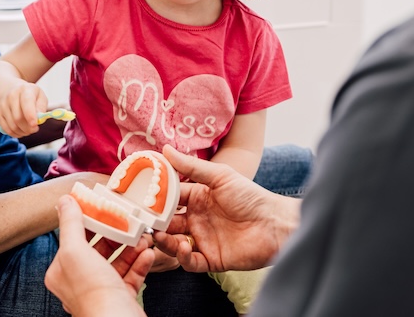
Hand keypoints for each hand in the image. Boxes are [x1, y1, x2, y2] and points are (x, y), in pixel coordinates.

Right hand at [0, 83, 48, 137]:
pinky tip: (21, 130)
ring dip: (23, 132)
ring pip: (13, 126)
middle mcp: (11, 95)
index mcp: (25, 89)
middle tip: (35, 129)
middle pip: (18, 118)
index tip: (35, 125)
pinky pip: (6, 129)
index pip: (26, 102)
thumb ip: (41, 108)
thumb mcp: (41, 98)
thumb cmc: (32, 97)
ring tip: (28, 129)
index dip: (30, 115)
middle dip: (28, 128)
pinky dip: (15, 134)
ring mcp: (3, 104)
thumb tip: (39, 118)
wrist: (15, 92)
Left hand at [45, 195, 153, 315]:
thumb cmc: (92, 291)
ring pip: (117, 263)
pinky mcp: (121, 298)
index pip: (74, 239)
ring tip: (143, 238)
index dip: (89, 222)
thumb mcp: (75, 250)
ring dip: (131, 248)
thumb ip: (70, 224)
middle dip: (116, 235)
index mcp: (62, 271)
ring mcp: (102, 291)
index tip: (103, 208)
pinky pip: (131, 276)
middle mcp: (80, 282)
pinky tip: (148, 254)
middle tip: (129, 223)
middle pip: (98, 250)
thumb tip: (65, 201)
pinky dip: (140, 264)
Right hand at [152, 145, 299, 272]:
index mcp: (196, 199)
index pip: (168, 199)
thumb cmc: (250, 196)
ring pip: (174, 244)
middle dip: (154, 223)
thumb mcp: (220, 176)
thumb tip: (164, 149)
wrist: (276, 223)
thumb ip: (191, 166)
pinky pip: (191, 263)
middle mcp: (196, 220)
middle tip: (141, 222)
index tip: (137, 198)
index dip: (153, 200)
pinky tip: (184, 247)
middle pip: (167, 223)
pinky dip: (183, 258)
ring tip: (159, 235)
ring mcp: (203, 240)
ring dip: (164, 241)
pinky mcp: (212, 260)